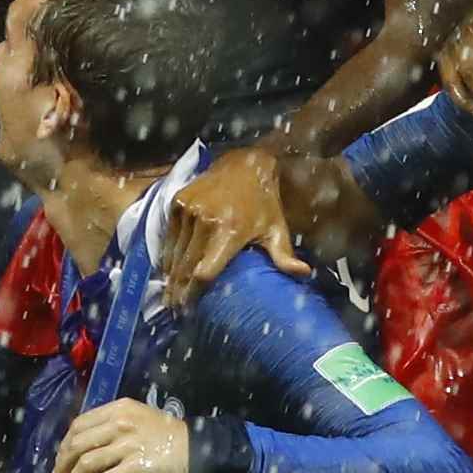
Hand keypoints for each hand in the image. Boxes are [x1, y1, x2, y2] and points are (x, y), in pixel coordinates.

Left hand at [49, 398, 190, 472]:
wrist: (198, 449)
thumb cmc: (168, 435)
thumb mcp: (139, 419)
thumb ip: (113, 426)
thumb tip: (88, 446)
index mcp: (118, 409)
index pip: (79, 424)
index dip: (64, 443)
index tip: (59, 458)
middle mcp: (119, 424)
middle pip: (77, 443)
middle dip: (61, 463)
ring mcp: (127, 446)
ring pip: (86, 464)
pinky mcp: (134, 468)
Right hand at [163, 143, 305, 299]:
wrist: (244, 164)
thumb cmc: (263, 202)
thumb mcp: (276, 228)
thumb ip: (284, 255)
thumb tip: (304, 275)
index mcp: (229, 231)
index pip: (204, 271)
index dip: (193, 293)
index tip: (189, 309)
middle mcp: (205, 221)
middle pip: (185, 266)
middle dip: (178, 291)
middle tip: (174, 309)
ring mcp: (188, 210)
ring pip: (174, 253)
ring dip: (170, 276)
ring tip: (168, 295)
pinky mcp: (178, 202)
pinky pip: (169, 236)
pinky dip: (167, 254)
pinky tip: (168, 269)